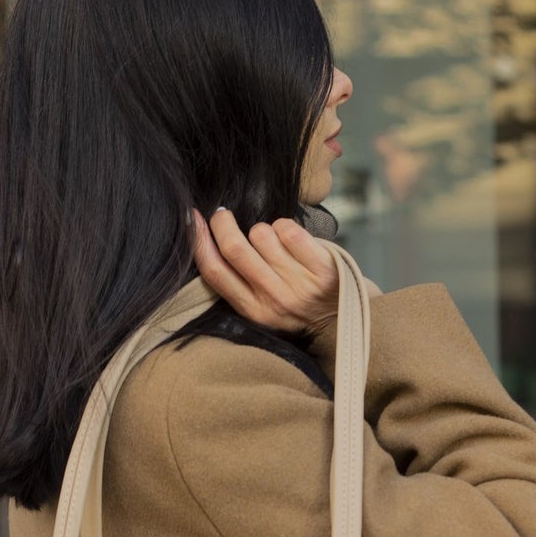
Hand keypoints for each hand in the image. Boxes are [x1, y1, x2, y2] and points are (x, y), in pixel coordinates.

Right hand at [191, 206, 339, 335]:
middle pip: (234, 248)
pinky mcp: (322, 269)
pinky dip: (285, 226)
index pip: (216, 272)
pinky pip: (289, 229)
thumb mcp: (263, 308)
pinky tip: (291, 239)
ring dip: (263, 230)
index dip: (198, 241)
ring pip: (261, 234)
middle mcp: (274, 299)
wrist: (343, 321)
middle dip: (223, 222)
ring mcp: (299, 284)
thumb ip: (240, 284)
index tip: (192, 219)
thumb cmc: (297, 308)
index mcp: (253, 311)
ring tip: (273, 242)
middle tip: (223, 215)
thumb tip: (210, 240)